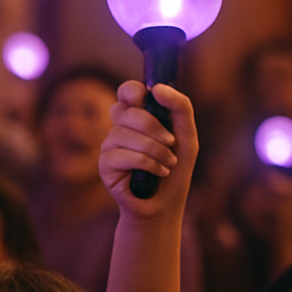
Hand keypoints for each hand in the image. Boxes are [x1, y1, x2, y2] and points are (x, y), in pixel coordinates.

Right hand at [98, 81, 197, 219]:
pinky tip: (157, 172)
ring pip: (123, 134)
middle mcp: (120, 129)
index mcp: (137, 118)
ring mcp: (109, 147)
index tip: (148, 98)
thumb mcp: (187, 135)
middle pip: (126, 112)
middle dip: (152, 126)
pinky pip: (122, 155)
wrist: (165, 204)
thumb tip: (156, 88)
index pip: (127, 92)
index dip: (133, 91)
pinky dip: (146, 163)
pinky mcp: (104, 166)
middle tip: (171, 142)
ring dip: (154, 150)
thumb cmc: (175, 169)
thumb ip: (179, 107)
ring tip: (168, 164)